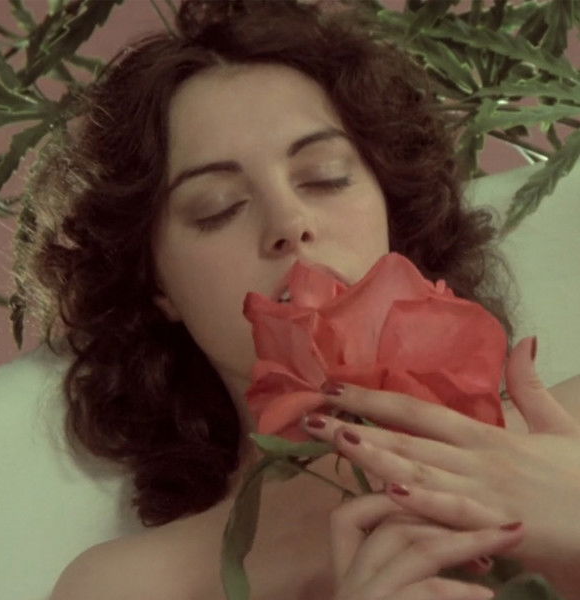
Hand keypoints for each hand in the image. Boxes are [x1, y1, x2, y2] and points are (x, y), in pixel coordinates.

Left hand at [302, 337, 579, 594]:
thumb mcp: (558, 424)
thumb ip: (531, 385)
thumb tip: (524, 339)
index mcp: (484, 434)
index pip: (416, 410)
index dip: (372, 398)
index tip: (333, 388)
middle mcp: (476, 456)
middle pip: (406, 436)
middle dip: (356, 423)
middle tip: (310, 414)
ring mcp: (486, 488)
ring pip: (421, 467)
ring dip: (375, 453)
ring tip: (334, 438)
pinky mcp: (502, 523)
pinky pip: (457, 511)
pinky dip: (425, 500)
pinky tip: (391, 491)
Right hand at [329, 486, 522, 599]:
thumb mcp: (387, 593)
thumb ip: (404, 569)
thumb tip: (442, 534)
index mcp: (345, 576)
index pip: (344, 518)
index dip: (379, 498)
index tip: (423, 496)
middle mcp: (348, 585)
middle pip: (392, 526)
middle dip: (445, 517)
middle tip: (492, 524)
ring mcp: (364, 597)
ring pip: (413, 549)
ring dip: (464, 543)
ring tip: (500, 548)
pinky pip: (425, 591)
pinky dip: (460, 590)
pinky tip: (486, 597)